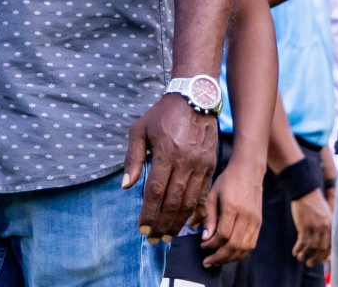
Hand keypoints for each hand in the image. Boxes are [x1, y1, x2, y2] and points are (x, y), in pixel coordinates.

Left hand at [122, 93, 217, 241]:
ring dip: (178, 223)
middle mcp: (185, 162)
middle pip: (173, 202)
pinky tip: (188, 225)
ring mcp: (201, 166)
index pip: (155, 191)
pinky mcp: (211, 167)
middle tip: (154, 239)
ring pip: (190, 202)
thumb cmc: (162, 114)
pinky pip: (204, 195)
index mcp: (166, 153)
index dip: (148, 213)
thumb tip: (126, 186)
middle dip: (162, 224)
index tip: (141, 228)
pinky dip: (197, 213)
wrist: (195, 99)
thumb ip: (133, 158)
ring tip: (167, 236)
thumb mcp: (139, 129)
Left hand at [197, 162, 261, 266]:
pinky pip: (251, 244)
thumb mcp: (212, 194)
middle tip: (207, 261)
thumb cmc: (227, 181)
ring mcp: (255, 221)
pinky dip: (240, 253)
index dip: (211, 245)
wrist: (249, 171)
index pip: (223, 235)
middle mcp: (246, 216)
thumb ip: (208, 216)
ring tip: (217, 260)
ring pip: (245, 248)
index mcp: (233, 207)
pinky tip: (229, 254)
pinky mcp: (259, 223)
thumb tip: (204, 238)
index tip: (202, 246)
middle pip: (235, 245)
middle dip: (220, 257)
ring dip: (230, 258)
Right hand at [290, 189, 331, 265]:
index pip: (331, 245)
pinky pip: (302, 242)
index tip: (320, 261)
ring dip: (305, 254)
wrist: (304, 191)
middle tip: (309, 263)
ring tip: (300, 258)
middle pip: (322, 248)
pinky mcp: (305, 226)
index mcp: (332, 225)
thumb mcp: (324, 215)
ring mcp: (315, 227)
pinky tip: (294, 251)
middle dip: (315, 257)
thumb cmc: (313, 202)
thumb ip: (325, 227)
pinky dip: (298, 248)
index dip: (325, 255)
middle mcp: (325, 228)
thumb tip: (322, 243)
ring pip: (311, 247)